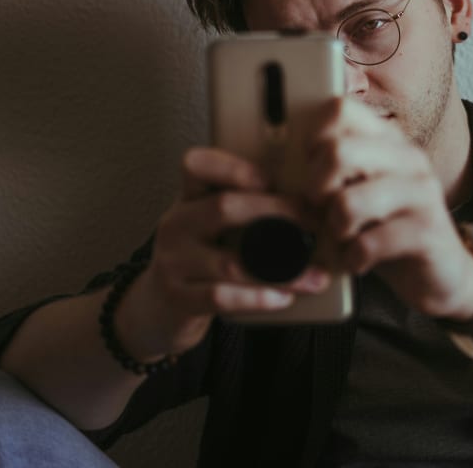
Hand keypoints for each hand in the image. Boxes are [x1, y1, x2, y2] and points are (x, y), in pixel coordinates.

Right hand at [116, 147, 330, 360]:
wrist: (158, 308)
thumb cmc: (200, 260)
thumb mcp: (212, 227)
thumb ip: (245, 211)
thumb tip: (309, 204)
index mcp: (188, 199)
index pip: (196, 165)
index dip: (234, 167)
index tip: (270, 179)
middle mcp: (176, 224)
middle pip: (223, 207)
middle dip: (277, 214)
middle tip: (314, 223)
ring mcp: (173, 262)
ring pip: (231, 263)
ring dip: (282, 271)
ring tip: (315, 275)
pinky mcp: (177, 298)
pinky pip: (221, 296)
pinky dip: (257, 298)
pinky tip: (283, 298)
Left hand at [302, 98, 472, 319]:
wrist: (441, 275)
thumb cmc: (388, 231)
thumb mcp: (358, 193)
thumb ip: (331, 173)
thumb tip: (281, 168)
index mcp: (387, 140)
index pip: (339, 109)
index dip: (313, 140)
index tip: (315, 170)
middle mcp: (407, 158)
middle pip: (337, 152)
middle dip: (316, 189)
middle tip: (323, 210)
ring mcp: (421, 192)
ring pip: (348, 203)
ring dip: (334, 229)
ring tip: (344, 238)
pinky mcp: (427, 231)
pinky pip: (368, 244)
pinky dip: (353, 258)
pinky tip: (360, 260)